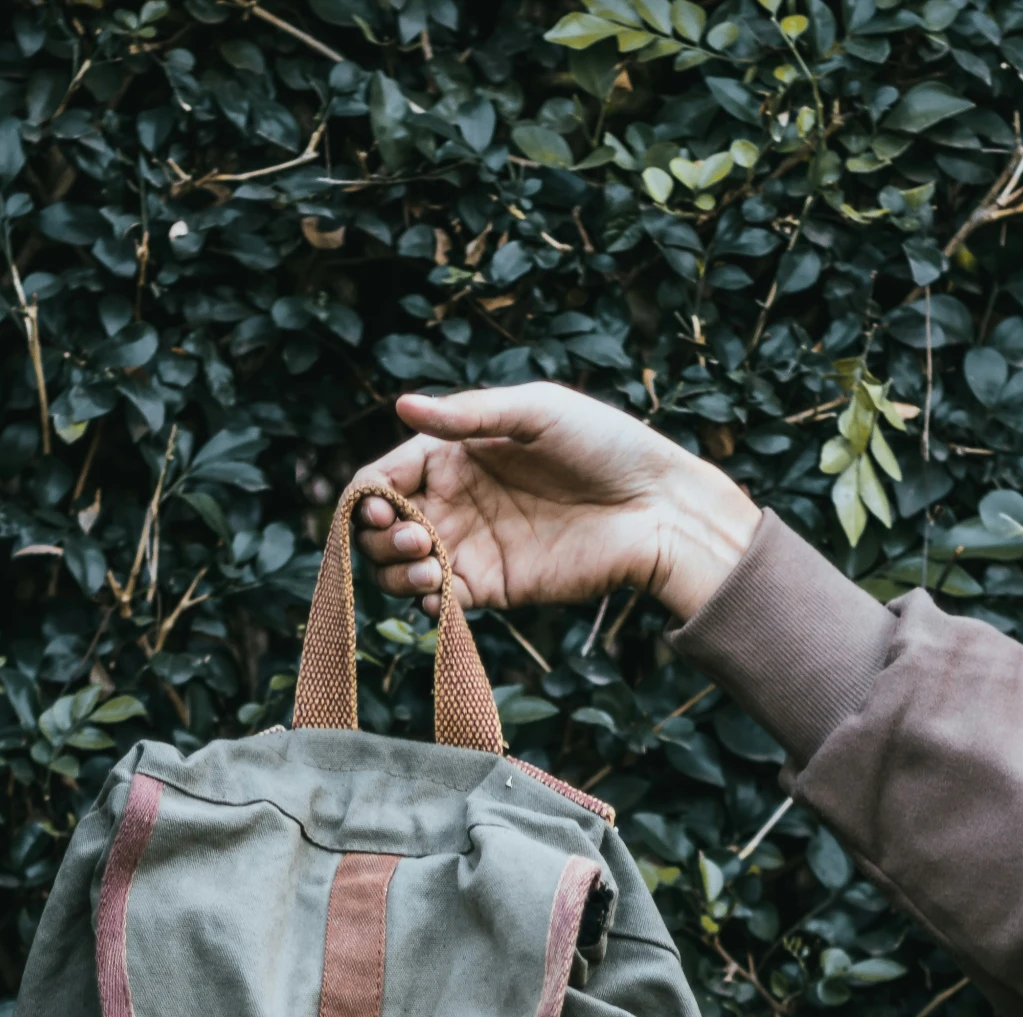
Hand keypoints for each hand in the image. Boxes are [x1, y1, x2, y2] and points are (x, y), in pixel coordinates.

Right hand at [351, 383, 758, 625]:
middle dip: (379, 539)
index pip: (383, 478)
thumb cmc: (604, 444)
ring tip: (428, 568)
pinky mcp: (492, 589)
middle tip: (416, 539)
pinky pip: (440, 604)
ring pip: (401, 572)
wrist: (656, 508)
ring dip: (395, 574)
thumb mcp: (536, 412)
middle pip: (380, 531)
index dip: (366, 498)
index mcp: (453, 454)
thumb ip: (468, 415)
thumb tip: (402, 404)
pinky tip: (437, 596)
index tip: (380, 509)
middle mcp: (453, 502)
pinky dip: (425, 606)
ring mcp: (470, 547)